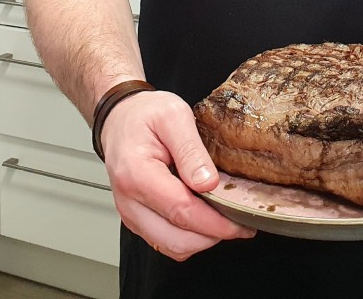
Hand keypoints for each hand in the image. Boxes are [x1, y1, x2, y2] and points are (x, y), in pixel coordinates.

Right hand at [98, 90, 255, 259]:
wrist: (121, 119)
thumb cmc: (145, 115)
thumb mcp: (173, 115)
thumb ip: (191, 150)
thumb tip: (208, 183)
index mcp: (137, 174)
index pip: (181, 211)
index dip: (215, 223)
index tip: (241, 222)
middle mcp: (130, 201)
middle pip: (177, 240)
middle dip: (213, 236)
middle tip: (240, 223)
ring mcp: (132, 213)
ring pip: (172, 247)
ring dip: (202, 240)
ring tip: (225, 220)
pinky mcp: (138, 219)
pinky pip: (166, 241)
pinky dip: (189, 237)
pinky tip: (205, 218)